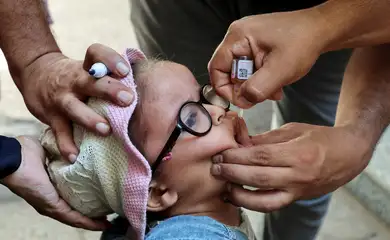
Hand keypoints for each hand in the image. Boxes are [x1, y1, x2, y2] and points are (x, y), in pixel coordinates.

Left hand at [1, 136, 108, 229]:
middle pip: (77, 211)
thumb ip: (65, 151)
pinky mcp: (52, 207)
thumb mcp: (53, 151)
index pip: (73, 197)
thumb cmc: (27, 152)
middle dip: (94, 214)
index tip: (103, 198)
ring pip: (77, 218)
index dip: (88, 199)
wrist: (16, 158)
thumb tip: (79, 145)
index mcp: (53, 187)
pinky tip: (101, 223)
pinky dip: (88, 222)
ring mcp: (52, 205)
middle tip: (110, 212)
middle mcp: (52, 200)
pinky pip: (73, 218)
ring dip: (93, 221)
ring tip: (108, 221)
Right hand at [17, 44, 132, 161]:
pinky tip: (75, 156)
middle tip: (127, 99)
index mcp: (86, 67)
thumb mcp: (89, 68)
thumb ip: (112, 76)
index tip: (125, 70)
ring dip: (90, 119)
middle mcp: (74, 81)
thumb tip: (149, 83)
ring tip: (106, 130)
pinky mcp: (52, 117)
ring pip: (74, 108)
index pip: (96, 54)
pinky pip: (59, 132)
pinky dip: (66, 145)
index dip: (110, 59)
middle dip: (109, 90)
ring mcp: (61, 99)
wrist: (37, 74)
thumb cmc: (76, 76)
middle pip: (91, 82)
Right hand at [208, 9, 329, 107]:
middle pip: (229, 72)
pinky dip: (261, 80)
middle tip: (261, 95)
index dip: (224, 88)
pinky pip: (251, 68)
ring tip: (274, 89)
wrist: (322, 29)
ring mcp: (248, 42)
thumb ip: (257, 88)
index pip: (216, 67)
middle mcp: (239, 37)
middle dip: (245, 88)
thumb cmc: (303, 41)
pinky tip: (276, 82)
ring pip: (242, 73)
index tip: (241, 100)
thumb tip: (242, 100)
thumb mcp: (280, 69)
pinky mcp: (257, 47)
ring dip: (256, 86)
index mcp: (238, 37)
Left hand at [211, 123, 372, 211]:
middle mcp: (299, 175)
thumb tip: (238, 143)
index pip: (261, 156)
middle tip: (215, 168)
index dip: (237, 156)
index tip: (221, 153)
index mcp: (298, 153)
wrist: (348, 156)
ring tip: (223, 185)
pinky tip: (238, 195)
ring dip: (239, 194)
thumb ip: (264, 139)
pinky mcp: (297, 199)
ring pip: (264, 200)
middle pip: (258, 178)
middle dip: (232, 173)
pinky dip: (252, 203)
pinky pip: (272, 205)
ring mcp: (298, 190)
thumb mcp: (292, 130)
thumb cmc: (320, 138)